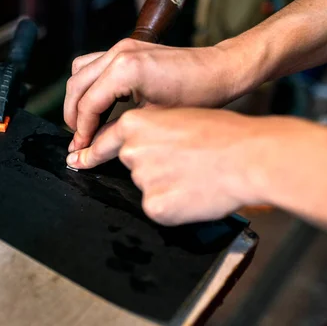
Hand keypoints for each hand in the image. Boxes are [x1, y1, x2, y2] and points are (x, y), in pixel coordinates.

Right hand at [64, 38, 247, 151]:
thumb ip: (116, 130)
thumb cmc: (196, 95)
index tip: (80, 149)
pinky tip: (97, 102)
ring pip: (80, 71)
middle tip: (77, 140)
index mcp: (125, 70)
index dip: (81, 130)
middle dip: (73, 115)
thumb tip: (91, 145)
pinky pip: (93, 63)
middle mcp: (119, 53)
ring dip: (78, 97)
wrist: (219, 71)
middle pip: (77, 86)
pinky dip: (89, 83)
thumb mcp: (153, 119)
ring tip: (82, 122)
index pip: (88, 104)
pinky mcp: (127, 48)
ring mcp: (122, 47)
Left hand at [65, 108, 264, 225]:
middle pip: (131, 164)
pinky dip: (172, 205)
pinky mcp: (154, 206)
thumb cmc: (223, 134)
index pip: (104, 142)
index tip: (76, 160)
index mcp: (136, 125)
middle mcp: (132, 152)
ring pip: (146, 186)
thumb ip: (151, 132)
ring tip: (195, 175)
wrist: (250, 156)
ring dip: (164, 185)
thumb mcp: (179, 117)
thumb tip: (137, 147)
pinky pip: (158, 208)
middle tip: (182, 163)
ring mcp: (142, 180)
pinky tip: (193, 193)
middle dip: (150, 166)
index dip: (90, 154)